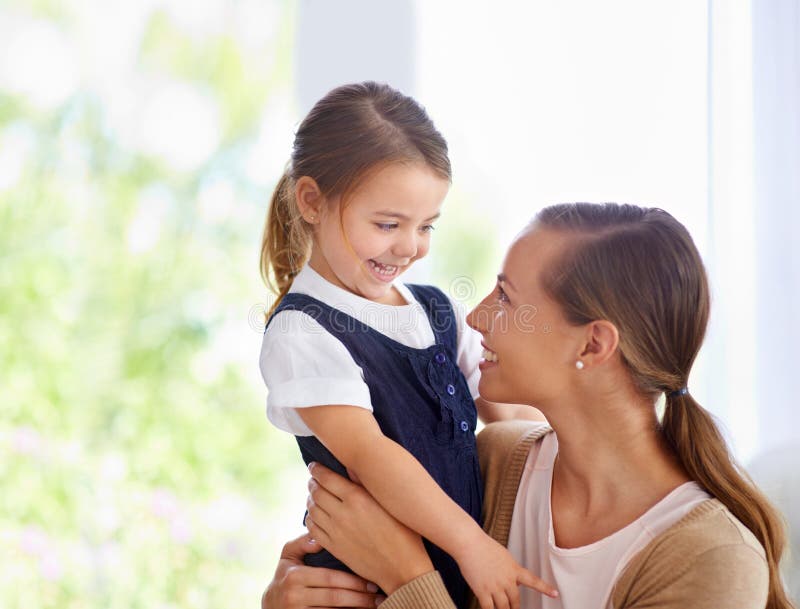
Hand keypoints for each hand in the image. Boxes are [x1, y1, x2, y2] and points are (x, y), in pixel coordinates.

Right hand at [262, 533, 382, 608]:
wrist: (269, 605)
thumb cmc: (285, 576)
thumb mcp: (288, 556)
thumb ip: (302, 542)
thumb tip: (319, 537)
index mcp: (295, 576)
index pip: (330, 578)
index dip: (353, 581)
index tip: (372, 581)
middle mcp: (294, 597)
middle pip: (335, 597)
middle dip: (360, 597)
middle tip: (379, 595)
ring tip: (376, 606)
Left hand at [305, 462, 433, 593]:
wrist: (403, 568)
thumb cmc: (404, 532)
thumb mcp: (390, 502)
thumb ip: (367, 482)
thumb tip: (351, 465)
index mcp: (357, 497)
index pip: (326, 478)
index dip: (317, 470)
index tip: (314, 466)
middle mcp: (343, 513)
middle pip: (316, 492)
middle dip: (313, 483)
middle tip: (314, 480)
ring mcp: (336, 532)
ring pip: (312, 510)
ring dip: (310, 500)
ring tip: (314, 496)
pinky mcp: (335, 548)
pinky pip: (312, 530)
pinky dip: (310, 519)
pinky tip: (316, 516)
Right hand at [455, 534, 557, 608]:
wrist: (469, 543)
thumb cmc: (483, 546)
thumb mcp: (503, 556)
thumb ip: (510, 570)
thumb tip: (513, 583)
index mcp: (514, 569)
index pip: (533, 581)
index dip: (545, 589)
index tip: (555, 594)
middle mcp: (507, 579)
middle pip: (515, 601)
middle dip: (514, 607)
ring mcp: (495, 586)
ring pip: (503, 607)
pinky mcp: (482, 591)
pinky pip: (489, 608)